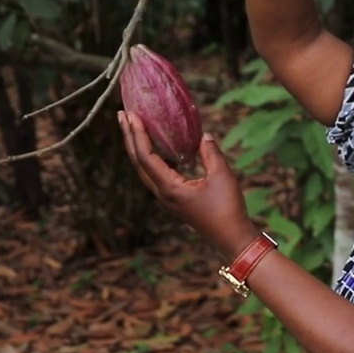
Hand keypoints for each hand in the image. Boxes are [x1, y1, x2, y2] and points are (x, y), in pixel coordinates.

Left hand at [118, 112, 259, 259]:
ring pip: (144, 168)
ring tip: (133, 127)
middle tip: (122, 115)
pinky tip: (156, 147)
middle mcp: (162, 193)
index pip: (145, 157)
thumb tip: (204, 135)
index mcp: (169, 187)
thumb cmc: (227, 208)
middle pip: (138, 162)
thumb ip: (211, 153)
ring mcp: (167, 196)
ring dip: (137, 147)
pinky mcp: (174, 198)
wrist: (231, 237)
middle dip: (129, 137)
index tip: (131, 115)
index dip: (137, 134)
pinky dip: (150, 157)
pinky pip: (155, 173)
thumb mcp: (222, 176)